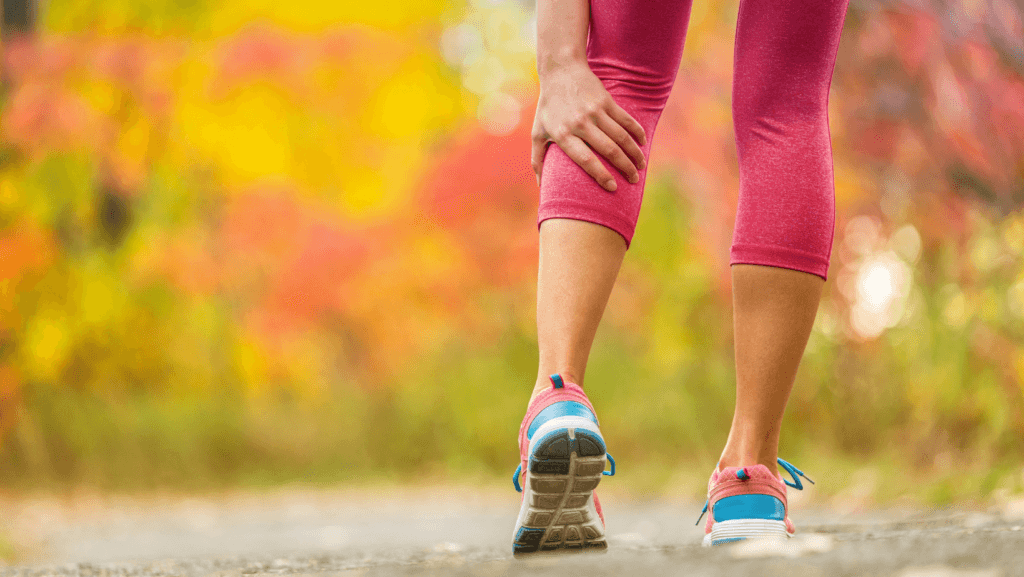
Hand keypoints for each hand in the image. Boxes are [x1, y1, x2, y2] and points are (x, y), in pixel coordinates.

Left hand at [531, 60, 646, 190]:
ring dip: (634, 153)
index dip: (601, 175)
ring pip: (621, 137)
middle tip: (634, 181)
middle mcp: (580, 123)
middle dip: (624, 168)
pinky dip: (637, 132)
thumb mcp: (537, 132)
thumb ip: (537, 160)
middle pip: (609, 150)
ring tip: (640, 166)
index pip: (585, 160)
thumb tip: (541, 187)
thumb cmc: (548, 107)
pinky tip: (642, 144)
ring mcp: (595, 111)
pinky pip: (626, 120)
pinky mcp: (606, 101)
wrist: (560, 71)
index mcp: (563, 134)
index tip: (613, 188)